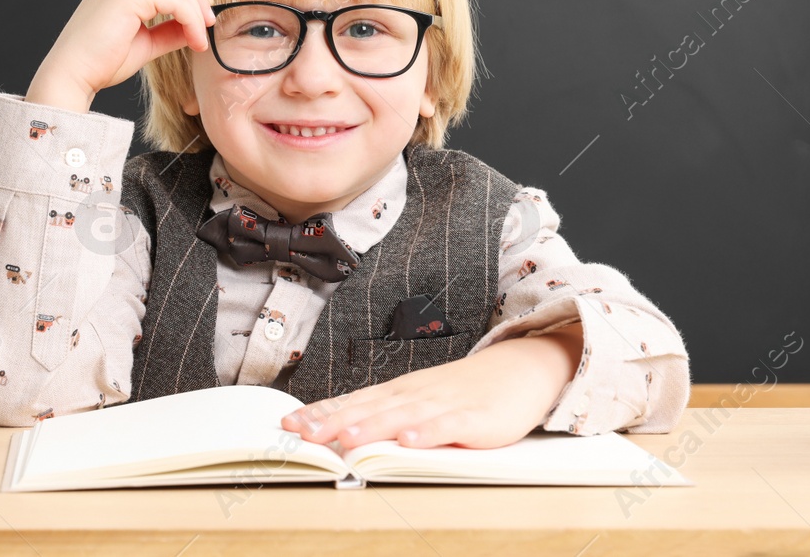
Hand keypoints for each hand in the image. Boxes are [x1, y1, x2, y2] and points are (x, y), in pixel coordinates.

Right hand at [26, 0, 214, 109]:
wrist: (72, 76)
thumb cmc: (101, 63)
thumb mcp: (145, 42)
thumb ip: (169, 31)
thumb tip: (197, 27)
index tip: (203, 18)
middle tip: (209, 24)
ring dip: (196, 10)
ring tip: (201, 38)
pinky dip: (190, 18)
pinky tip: (194, 41)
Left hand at [279, 327, 584, 449]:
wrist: (521, 367)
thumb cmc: (468, 388)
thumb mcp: (422, 398)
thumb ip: (387, 414)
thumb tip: (342, 431)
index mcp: (402, 391)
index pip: (354, 401)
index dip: (321, 413)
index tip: (288, 424)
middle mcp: (417, 394)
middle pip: (369, 409)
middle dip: (333, 422)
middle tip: (302, 434)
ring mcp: (445, 404)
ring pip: (402, 416)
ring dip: (372, 428)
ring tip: (345, 440)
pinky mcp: (476, 418)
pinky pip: (448, 426)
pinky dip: (428, 433)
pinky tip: (409, 441)